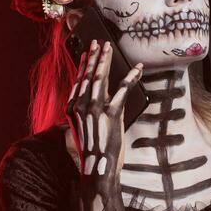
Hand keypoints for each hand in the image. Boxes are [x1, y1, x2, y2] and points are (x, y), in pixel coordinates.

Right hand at [66, 39, 143, 191]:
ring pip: (101, 77)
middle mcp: (81, 105)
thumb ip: (85, 112)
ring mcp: (96, 108)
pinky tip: (138, 68)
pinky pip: (123, 89)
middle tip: (99, 42)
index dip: (83, 64)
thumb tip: (95, 98)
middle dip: (94, 56)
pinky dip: (131, 76)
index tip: (86, 52)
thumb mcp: (81, 129)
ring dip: (106, 60)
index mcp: (72, 108)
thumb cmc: (92, 151)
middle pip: (88, 75)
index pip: (78, 81)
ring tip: (110, 48)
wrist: (98, 167)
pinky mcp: (111, 113)